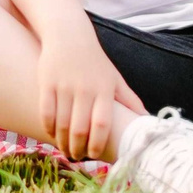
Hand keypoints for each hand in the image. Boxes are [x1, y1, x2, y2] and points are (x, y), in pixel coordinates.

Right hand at [36, 28, 145, 161]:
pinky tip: (52, 134)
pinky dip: (48, 128)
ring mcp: (65, 86)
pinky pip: (46, 112)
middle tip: (77, 157)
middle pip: (80, 129)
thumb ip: (129, 99)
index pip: (102, 124)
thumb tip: (146, 118)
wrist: (69, 35)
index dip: (98, 144)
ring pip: (62, 124)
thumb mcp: (114, 79)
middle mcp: (85, 88)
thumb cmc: (95, 62)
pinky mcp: (47, 83)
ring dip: (62, 142)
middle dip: (78, 149)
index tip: (95, 155)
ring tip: (66, 150)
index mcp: (104, 90)